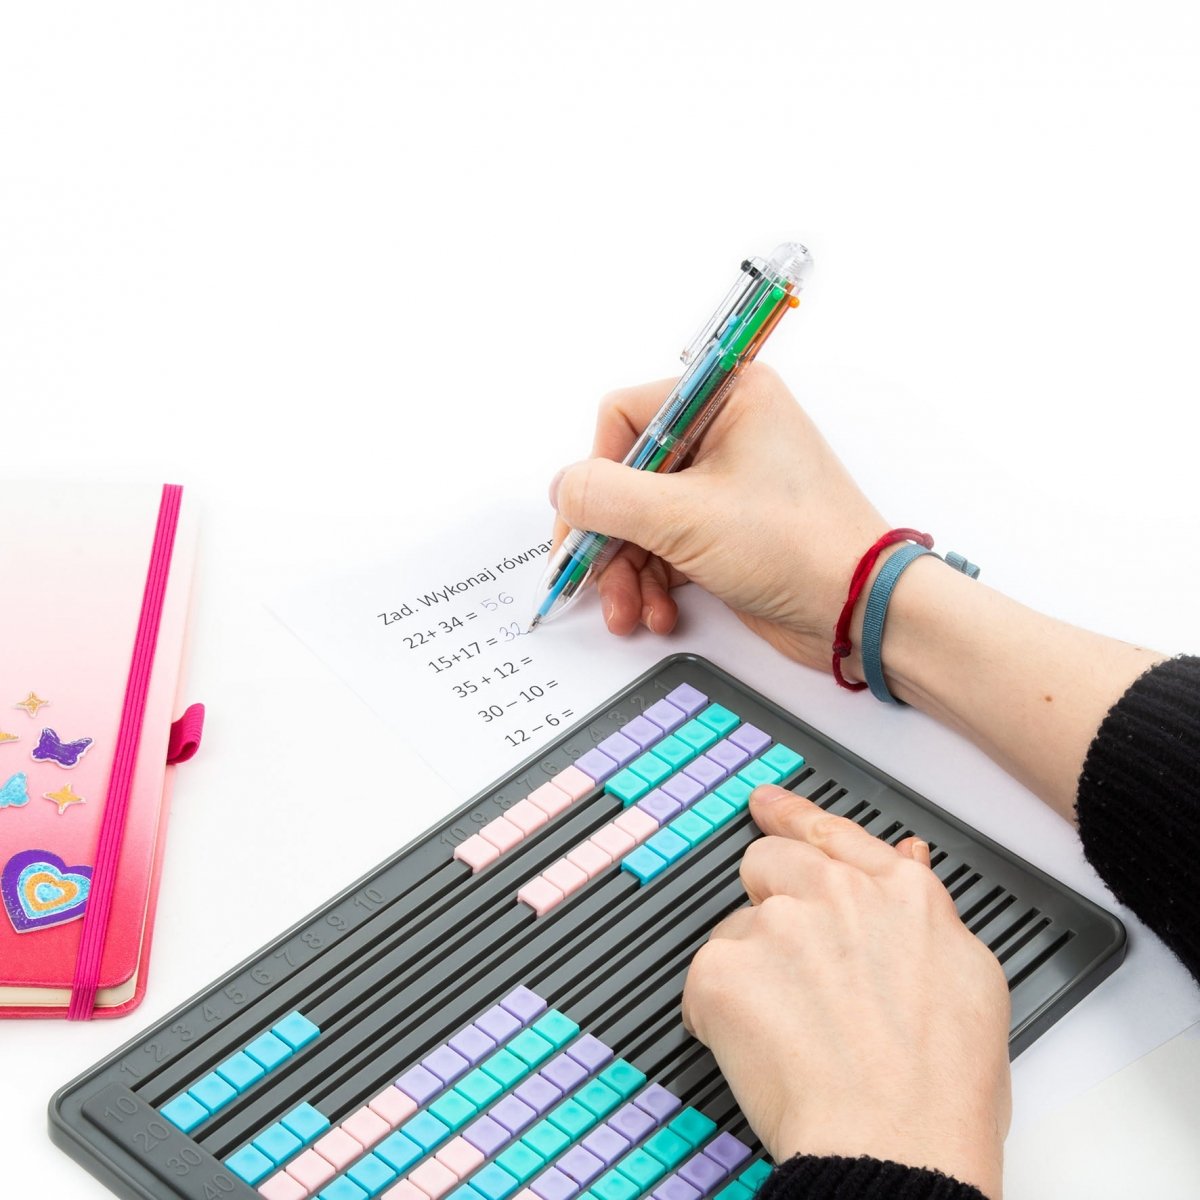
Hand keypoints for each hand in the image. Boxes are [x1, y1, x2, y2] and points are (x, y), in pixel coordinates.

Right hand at [549, 364, 889, 671]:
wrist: (859, 612)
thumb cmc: (799, 548)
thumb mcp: (684, 517)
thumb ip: (607, 497)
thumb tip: (563, 488)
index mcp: (726, 397)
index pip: (624, 418)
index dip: (597, 472)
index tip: (584, 521)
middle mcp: (725, 433)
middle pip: (627, 476)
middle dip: (608, 536)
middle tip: (587, 576)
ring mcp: (724, 485)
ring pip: (641, 520)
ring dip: (626, 570)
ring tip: (627, 610)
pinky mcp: (725, 530)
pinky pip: (664, 548)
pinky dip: (652, 583)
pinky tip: (657, 613)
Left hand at [682, 785, 1011, 1197]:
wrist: (898, 1148)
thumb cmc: (944, 1089)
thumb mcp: (968, 979)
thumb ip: (922, 908)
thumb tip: (904, 859)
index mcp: (898, 893)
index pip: (831, 832)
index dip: (791, 816)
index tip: (766, 804)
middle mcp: (835, 893)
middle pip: (769, 862)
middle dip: (769, 899)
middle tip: (787, 964)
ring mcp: (776, 925)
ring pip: (737, 927)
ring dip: (752, 968)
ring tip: (794, 1034)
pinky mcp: (724, 969)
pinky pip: (704, 979)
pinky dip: (719, 1014)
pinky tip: (762, 1053)